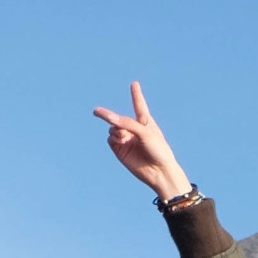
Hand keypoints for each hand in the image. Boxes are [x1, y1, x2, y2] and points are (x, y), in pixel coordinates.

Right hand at [93, 81, 190, 200]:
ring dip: (115, 129)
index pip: (139, 106)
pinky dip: (114, 137)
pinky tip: (121, 141)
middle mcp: (135, 129)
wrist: (160, 172)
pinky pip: (110, 138)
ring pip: (112, 127)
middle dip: (110, 116)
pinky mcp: (120, 150)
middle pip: (118, 118)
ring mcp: (127, 139)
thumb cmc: (159, 150)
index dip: (136, 95)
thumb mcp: (145, 132)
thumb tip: (108, 118)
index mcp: (145, 122)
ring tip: (125, 137)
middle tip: (97, 112)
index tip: (135, 84)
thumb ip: (126, 123)